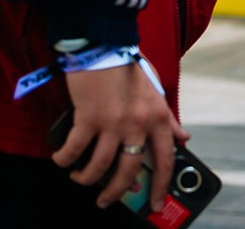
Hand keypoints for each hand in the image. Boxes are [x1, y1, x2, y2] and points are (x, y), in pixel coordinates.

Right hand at [53, 60, 184, 211]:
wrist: (103, 41)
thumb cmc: (127, 64)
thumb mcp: (155, 89)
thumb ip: (167, 117)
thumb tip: (182, 137)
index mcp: (158, 115)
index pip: (165, 159)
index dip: (162, 186)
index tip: (158, 204)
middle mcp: (138, 122)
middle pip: (128, 170)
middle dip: (116, 192)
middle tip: (106, 201)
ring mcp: (112, 122)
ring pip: (99, 166)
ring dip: (87, 178)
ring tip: (80, 179)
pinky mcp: (87, 117)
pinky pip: (74, 150)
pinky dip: (66, 159)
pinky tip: (62, 160)